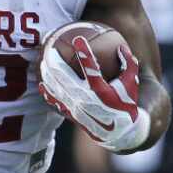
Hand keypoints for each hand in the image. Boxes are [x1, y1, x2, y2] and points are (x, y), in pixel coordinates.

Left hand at [39, 34, 149, 151]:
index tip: (78, 39)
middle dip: (56, 62)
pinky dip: (49, 95)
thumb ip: (128, 64)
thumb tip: (121, 46)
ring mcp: (78, 108)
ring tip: (42, 62)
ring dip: (48, 75)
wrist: (121, 132)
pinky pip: (57, 103)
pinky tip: (41, 85)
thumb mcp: (132, 83)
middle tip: (49, 47)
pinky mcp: (73, 116)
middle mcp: (87, 100)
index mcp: (102, 91)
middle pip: (66, 78)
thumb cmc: (127, 103)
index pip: (91, 69)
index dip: (84, 54)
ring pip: (58, 89)